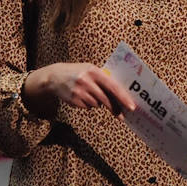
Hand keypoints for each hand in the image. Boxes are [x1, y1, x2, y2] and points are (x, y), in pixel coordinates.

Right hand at [22, 62, 136, 118]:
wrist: (55, 77)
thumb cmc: (78, 72)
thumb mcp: (90, 69)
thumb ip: (103, 78)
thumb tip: (121, 93)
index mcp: (94, 71)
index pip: (112, 86)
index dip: (123, 97)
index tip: (131, 106)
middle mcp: (86, 81)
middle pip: (105, 99)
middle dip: (115, 108)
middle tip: (121, 116)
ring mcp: (79, 91)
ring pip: (96, 104)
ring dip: (97, 102)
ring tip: (89, 94)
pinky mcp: (73, 100)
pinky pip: (88, 107)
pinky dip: (88, 104)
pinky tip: (81, 96)